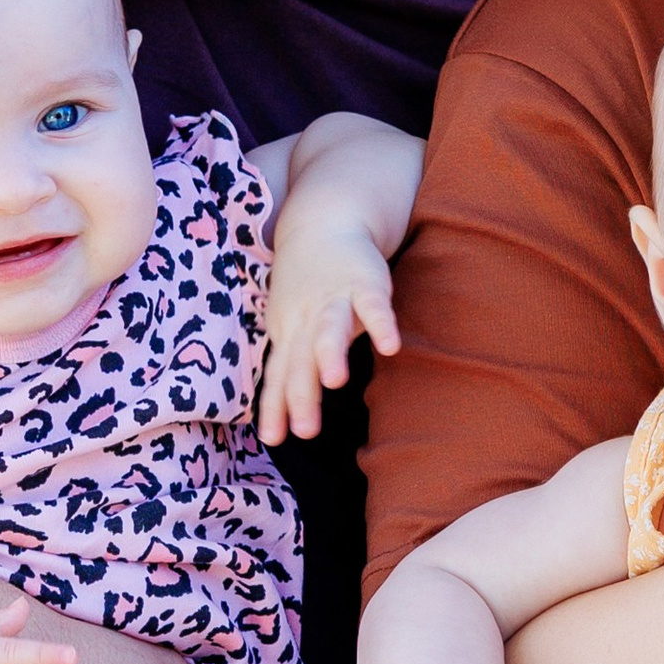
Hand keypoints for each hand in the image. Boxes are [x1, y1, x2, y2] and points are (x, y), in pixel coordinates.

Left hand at [259, 202, 400, 446]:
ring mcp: (335, 299)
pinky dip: (381, 323)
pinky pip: (374, 305)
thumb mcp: (289, 329)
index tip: (273, 440)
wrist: (323, 223)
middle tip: (305, 430)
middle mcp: (307, 319)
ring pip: (330, 328)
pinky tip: (390, 347)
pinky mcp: (365, 282)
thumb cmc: (305, 288)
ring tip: (334, 382)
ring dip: (330, 353)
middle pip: (302, 359)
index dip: (276, 405)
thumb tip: (275, 425)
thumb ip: (287, 373)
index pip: (279, 374)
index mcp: (289, 334)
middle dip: (302, 393)